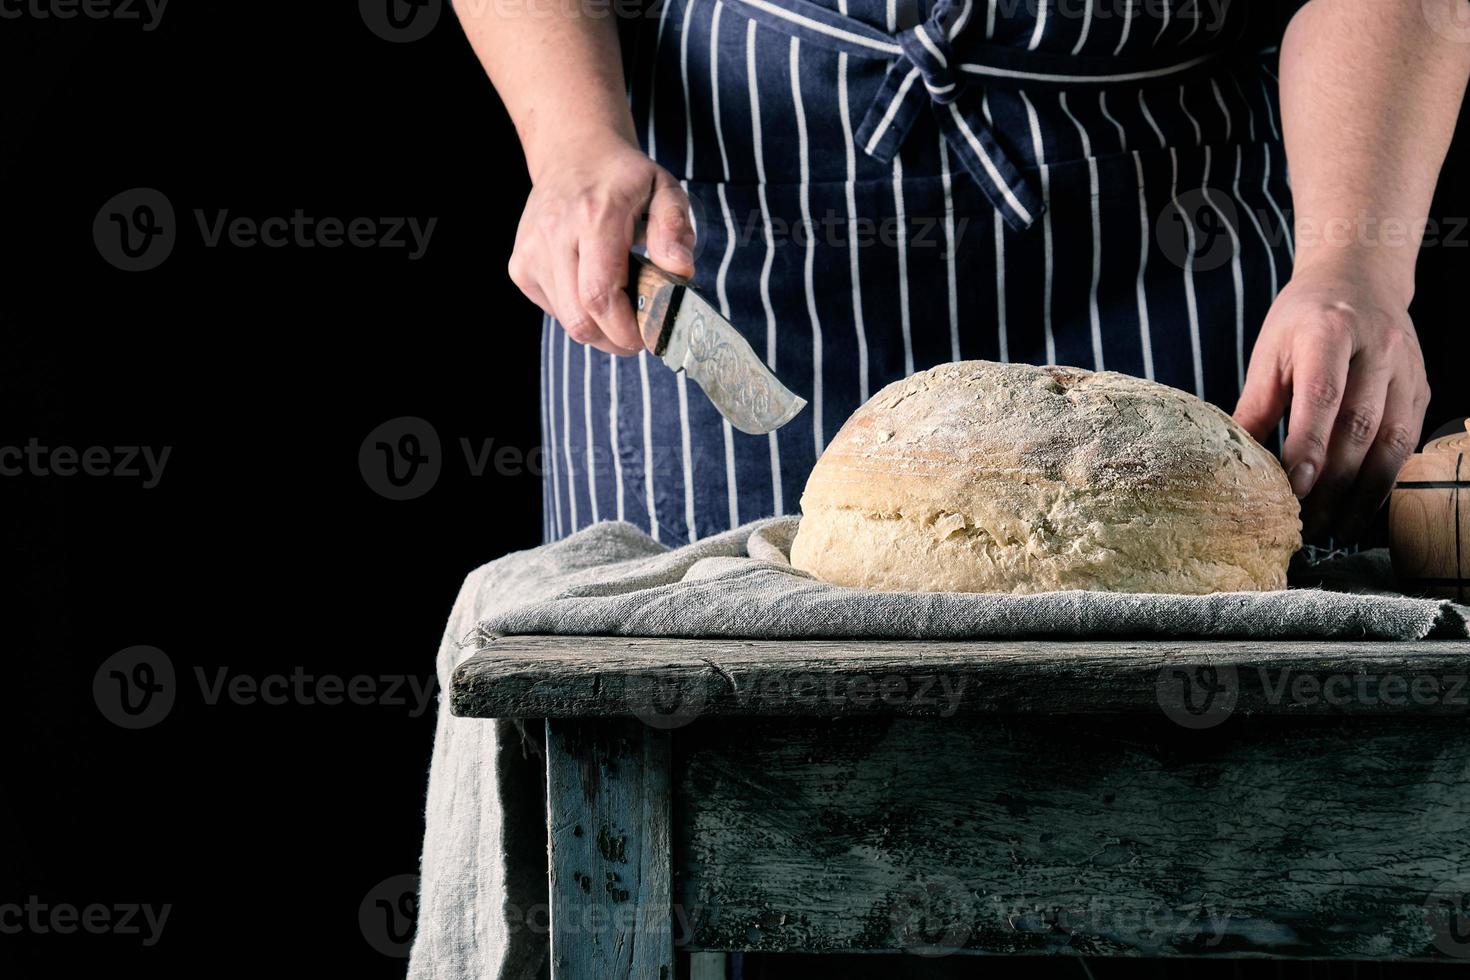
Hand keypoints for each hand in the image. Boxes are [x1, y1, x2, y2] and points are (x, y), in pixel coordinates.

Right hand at [508, 134, 695, 355]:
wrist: (572, 152)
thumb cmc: (623, 177)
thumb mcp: (664, 189)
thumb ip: (676, 228)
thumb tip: (680, 270)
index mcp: (594, 216)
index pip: (600, 295)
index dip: (625, 330)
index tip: (650, 336)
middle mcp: (555, 235)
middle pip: (581, 319)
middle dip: (615, 339)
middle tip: (639, 333)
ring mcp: (531, 252)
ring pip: (567, 321)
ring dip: (598, 328)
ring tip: (619, 305)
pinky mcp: (520, 266)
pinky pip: (554, 310)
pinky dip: (578, 312)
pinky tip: (591, 288)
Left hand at [1234, 267, 1429, 543]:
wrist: (1361, 278)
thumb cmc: (1304, 319)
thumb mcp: (1270, 352)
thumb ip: (1256, 406)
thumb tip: (1233, 461)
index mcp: (1329, 332)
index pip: (1322, 396)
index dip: (1310, 445)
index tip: (1294, 488)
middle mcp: (1377, 349)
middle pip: (1359, 426)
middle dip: (1334, 482)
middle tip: (1309, 524)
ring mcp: (1407, 369)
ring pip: (1392, 441)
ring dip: (1364, 492)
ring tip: (1336, 528)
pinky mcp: (1422, 388)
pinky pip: (1408, 442)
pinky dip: (1386, 479)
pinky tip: (1362, 505)